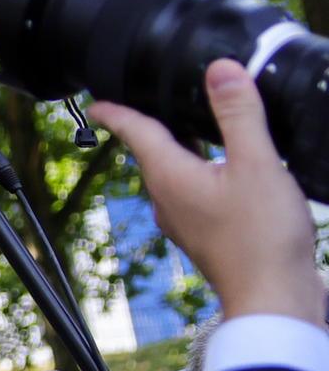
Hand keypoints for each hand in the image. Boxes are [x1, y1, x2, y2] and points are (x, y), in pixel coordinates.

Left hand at [89, 61, 325, 326]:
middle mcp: (168, 199)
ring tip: (205, 130)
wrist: (275, 301)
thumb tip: (220, 69)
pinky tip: (236, 174)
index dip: (116, 111)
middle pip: (156, 151)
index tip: (95, 102)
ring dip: (188, 151)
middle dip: (158, 126)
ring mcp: (187, 221)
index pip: (134, 131)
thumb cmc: (262, 238)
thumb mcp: (256, 164)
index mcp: (168, 176)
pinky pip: (199, 195)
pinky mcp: (209, 237)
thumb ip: (239, 115)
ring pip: (179, 174)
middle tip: (162, 102)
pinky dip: (209, 175)